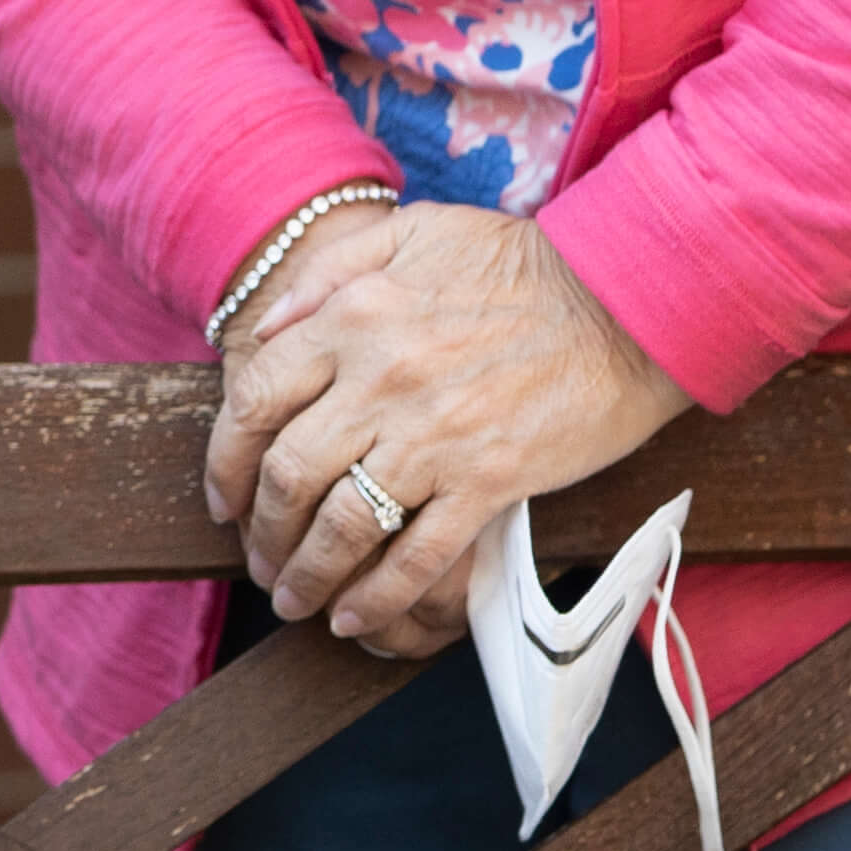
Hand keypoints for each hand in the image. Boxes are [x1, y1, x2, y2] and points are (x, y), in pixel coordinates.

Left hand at [205, 200, 694, 657]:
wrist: (627, 299)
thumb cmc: (522, 263)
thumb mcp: (413, 231)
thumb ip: (329, 272)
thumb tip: (266, 326)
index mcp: (353, 319)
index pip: (254, 400)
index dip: (225, 461)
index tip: (223, 499)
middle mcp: (380, 380)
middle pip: (287, 474)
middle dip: (261, 532)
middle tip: (257, 563)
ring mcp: (433, 435)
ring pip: (341, 525)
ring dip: (306, 574)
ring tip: (294, 602)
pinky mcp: (489, 480)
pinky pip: (416, 556)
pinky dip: (377, 596)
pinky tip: (355, 619)